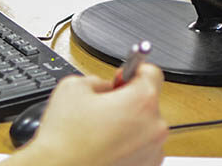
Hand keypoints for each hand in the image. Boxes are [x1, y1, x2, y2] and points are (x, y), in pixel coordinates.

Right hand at [20, 63, 166, 165]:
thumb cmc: (66, 138)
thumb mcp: (73, 86)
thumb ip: (97, 79)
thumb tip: (104, 87)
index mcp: (141, 102)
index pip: (152, 72)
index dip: (134, 70)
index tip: (123, 76)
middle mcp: (154, 127)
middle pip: (148, 101)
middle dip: (126, 100)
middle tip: (101, 106)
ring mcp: (153, 151)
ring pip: (144, 126)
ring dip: (127, 124)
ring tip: (99, 131)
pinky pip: (141, 147)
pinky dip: (126, 144)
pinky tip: (103, 146)